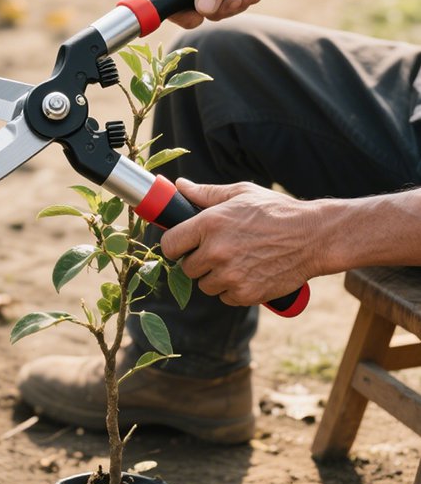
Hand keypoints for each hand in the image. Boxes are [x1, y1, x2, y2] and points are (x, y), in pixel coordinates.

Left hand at [160, 178, 318, 306]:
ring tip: (236, 260)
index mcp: (209, 223)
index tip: (183, 244)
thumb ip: (205, 193)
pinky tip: (248, 272)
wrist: (312, 237)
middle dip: (197, 260)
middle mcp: (216, 251)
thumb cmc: (275, 211)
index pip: (170, 244)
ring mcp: (230, 275)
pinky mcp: (246, 294)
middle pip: (186, 267)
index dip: (175, 245)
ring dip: (215, 276)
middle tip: (217, 250)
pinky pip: (225, 297)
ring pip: (205, 285)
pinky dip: (233, 289)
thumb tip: (179, 186)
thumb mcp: (240, 193)